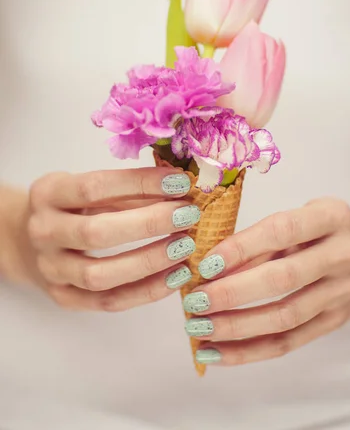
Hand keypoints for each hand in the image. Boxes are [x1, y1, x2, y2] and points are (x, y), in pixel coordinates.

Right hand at [25, 168, 199, 310]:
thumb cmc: (73, 205)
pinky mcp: (63, 298)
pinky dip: (146, 291)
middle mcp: (43, 231)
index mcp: (48, 193)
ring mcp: (50, 269)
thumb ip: (129, 188)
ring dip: (149, 261)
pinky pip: (108, 302)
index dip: (140, 184)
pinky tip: (176, 276)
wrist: (28, 240)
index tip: (179, 182)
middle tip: (188, 215)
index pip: (94, 187)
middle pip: (96, 233)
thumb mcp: (89, 187)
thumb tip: (181, 187)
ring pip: (99, 275)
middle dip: (149, 224)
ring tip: (185, 247)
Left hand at [182, 198, 349, 366]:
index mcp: (331, 217)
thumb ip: (261, 238)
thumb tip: (207, 265)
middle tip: (195, 302)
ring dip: (236, 327)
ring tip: (198, 329)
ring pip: (285, 317)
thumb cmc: (319, 230)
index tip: (204, 264)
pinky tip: (216, 352)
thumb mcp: (298, 217)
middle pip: (283, 279)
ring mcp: (342, 292)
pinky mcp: (335, 321)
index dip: (241, 248)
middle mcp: (343, 254)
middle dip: (233, 293)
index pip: (281, 231)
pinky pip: (289, 342)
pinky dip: (249, 351)